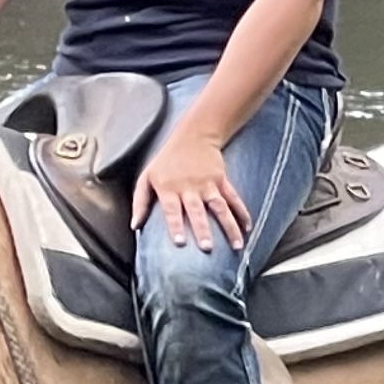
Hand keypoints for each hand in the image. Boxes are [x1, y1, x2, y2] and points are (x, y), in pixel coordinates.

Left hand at [132, 124, 249, 249]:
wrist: (194, 136)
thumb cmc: (166, 161)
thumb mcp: (147, 177)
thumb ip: (140, 202)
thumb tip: (135, 226)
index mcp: (169, 188)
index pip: (172, 210)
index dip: (175, 225)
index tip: (181, 243)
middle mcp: (189, 188)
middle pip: (197, 211)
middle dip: (202, 230)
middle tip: (207, 248)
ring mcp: (208, 184)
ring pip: (220, 207)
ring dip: (229, 227)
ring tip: (237, 245)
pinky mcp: (222, 180)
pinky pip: (233, 198)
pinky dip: (242, 212)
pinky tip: (248, 228)